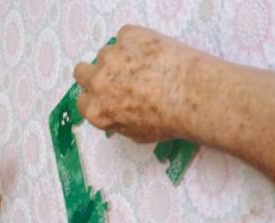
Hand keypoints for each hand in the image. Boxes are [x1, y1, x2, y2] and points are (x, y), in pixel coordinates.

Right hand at [74, 25, 205, 143]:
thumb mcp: (138, 135)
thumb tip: (119, 116)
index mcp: (97, 111)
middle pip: (82, 72)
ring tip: (145, 65)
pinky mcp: (128, 36)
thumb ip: (119, 122)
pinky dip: (138, 42)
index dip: (96, 96)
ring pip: (107, 53)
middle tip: (117, 76)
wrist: (192, 95)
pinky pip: (127, 35)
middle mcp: (98, 83)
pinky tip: (155, 53)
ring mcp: (111, 56)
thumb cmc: (171, 120)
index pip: (82, 100)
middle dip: (96, 73)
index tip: (107, 94)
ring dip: (120, 58)